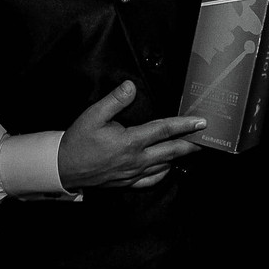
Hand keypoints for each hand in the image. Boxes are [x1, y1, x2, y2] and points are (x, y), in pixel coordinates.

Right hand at [57, 80, 205, 190]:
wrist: (62, 167)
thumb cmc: (77, 140)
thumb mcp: (92, 115)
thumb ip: (114, 100)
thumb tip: (131, 86)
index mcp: (130, 142)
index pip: (164, 130)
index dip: (185, 125)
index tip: (201, 121)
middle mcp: (136, 159)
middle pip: (172, 152)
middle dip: (191, 144)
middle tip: (206, 138)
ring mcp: (133, 173)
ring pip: (164, 166)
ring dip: (179, 157)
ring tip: (192, 149)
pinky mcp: (127, 182)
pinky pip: (151, 180)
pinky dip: (163, 173)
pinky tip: (168, 167)